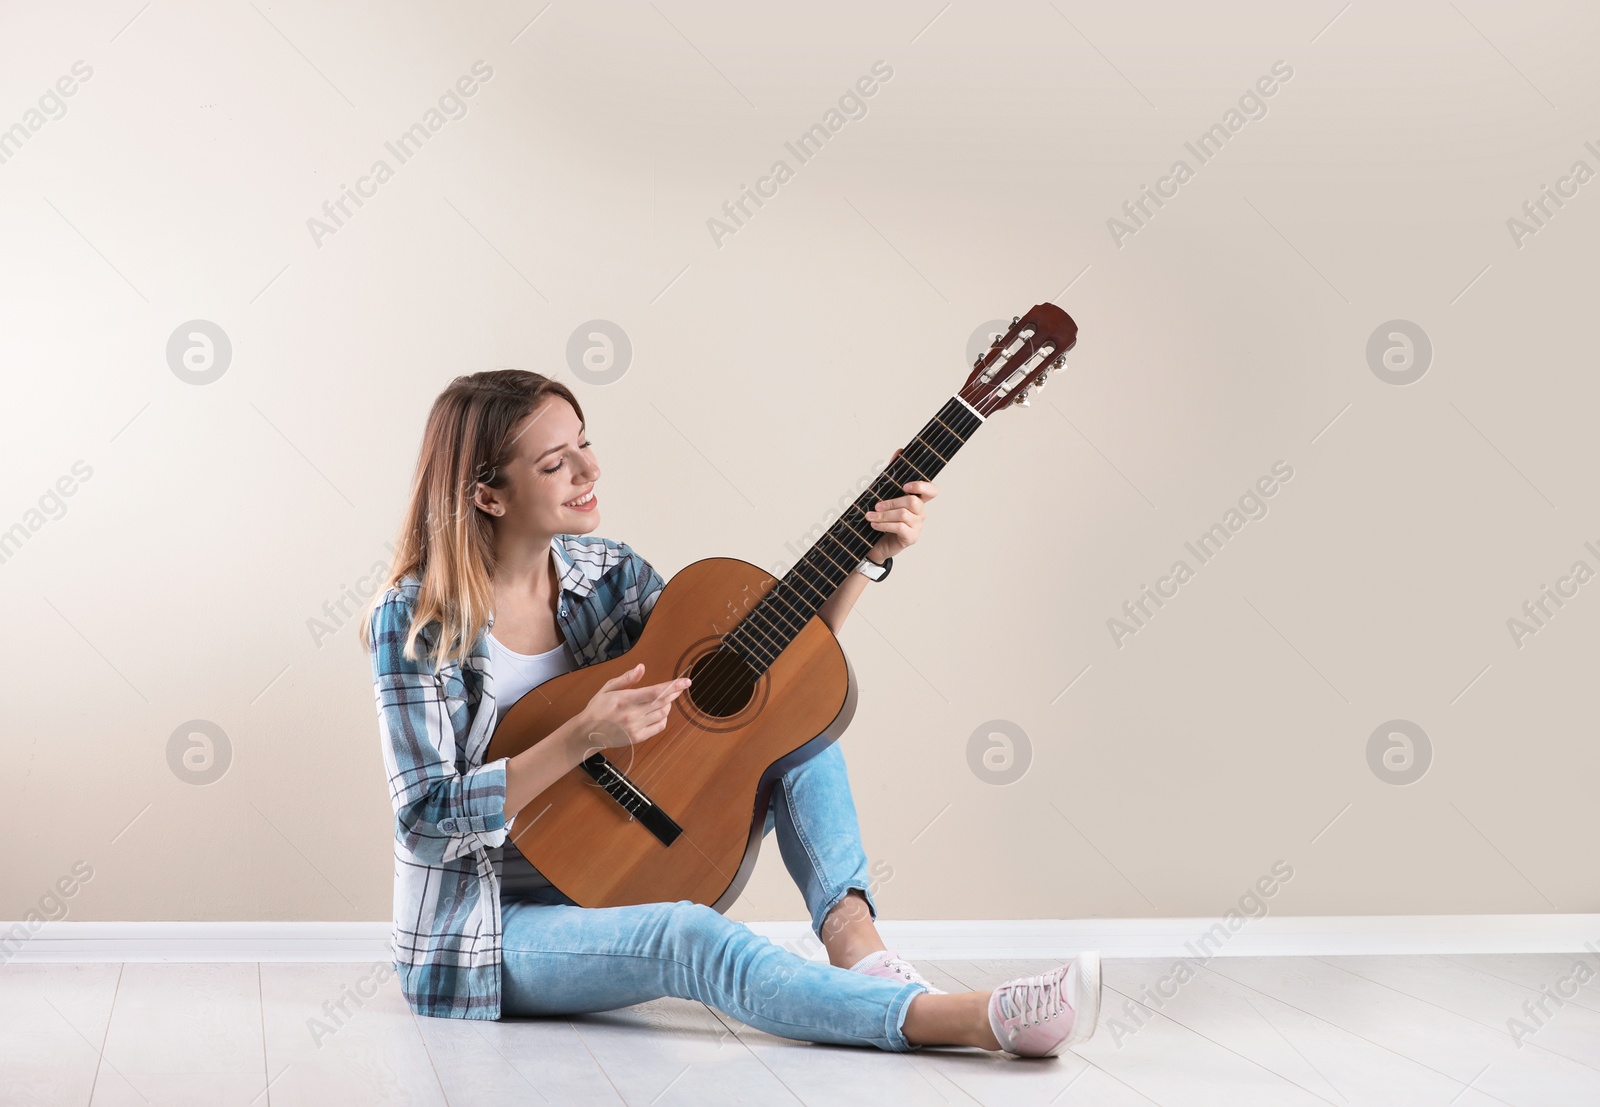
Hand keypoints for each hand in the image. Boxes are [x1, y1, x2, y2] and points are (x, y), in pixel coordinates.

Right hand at [573, 663, 690, 757]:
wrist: (587, 733)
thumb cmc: (598, 708)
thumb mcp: (607, 688)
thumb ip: (626, 679)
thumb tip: (641, 667)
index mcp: (624, 700)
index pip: (654, 692)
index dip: (672, 687)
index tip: (686, 682)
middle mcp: (631, 715)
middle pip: (662, 703)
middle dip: (673, 693)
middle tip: (677, 688)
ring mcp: (635, 728)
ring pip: (663, 714)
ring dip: (667, 705)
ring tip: (662, 700)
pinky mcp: (637, 738)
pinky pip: (659, 727)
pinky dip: (663, 718)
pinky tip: (658, 713)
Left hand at [863, 447, 937, 560]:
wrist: (876, 543)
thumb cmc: (883, 517)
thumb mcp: (885, 494)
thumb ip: (893, 474)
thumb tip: (900, 451)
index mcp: (917, 499)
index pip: (931, 490)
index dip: (922, 486)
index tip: (905, 486)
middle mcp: (920, 512)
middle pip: (913, 501)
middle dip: (891, 502)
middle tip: (876, 505)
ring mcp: (917, 526)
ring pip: (904, 514)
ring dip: (884, 515)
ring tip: (870, 516)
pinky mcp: (911, 537)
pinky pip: (899, 528)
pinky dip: (884, 525)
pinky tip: (874, 525)